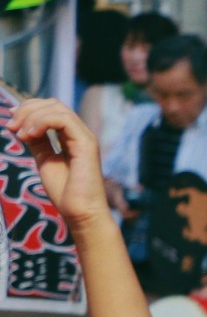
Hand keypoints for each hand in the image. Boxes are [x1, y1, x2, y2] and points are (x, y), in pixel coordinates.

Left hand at [7, 99, 107, 233]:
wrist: (80, 213)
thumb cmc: (65, 193)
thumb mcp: (44, 160)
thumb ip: (37, 141)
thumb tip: (20, 125)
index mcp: (71, 137)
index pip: (50, 109)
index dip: (28, 110)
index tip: (11, 124)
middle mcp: (80, 133)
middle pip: (53, 103)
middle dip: (27, 110)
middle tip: (11, 128)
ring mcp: (85, 137)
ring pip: (56, 108)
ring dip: (31, 116)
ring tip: (20, 135)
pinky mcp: (87, 143)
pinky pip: (62, 119)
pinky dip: (41, 122)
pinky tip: (30, 136)